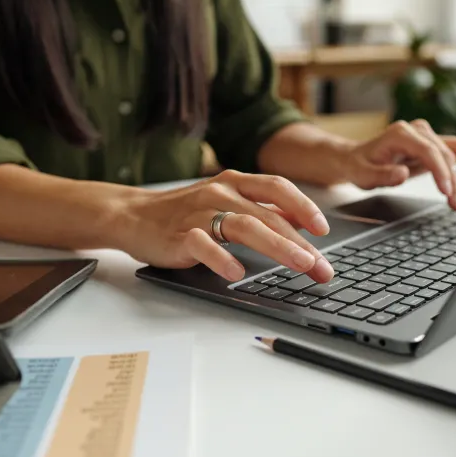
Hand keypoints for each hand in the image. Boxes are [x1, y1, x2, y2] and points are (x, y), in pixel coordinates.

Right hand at [116, 170, 334, 282]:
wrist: (132, 215)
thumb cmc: (183, 212)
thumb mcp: (225, 202)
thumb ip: (261, 209)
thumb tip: (300, 221)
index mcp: (234, 182)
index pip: (277, 187)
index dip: (304, 207)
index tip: (323, 230)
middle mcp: (220, 192)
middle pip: (269, 215)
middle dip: (301, 242)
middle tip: (322, 267)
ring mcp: (199, 213)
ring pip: (244, 226)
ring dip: (277, 246)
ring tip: (300, 265)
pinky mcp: (179, 235)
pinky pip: (203, 245)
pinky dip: (221, 259)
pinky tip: (237, 274)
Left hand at [344, 120, 455, 209]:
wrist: (357, 158)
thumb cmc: (360, 166)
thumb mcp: (362, 175)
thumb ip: (381, 175)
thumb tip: (402, 173)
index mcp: (401, 134)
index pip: (429, 151)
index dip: (441, 172)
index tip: (447, 192)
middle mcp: (418, 130)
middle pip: (448, 152)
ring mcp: (429, 136)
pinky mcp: (435, 145)